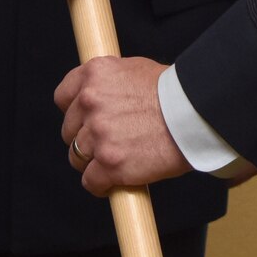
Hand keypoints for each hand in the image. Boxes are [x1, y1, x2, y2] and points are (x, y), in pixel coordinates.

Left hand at [56, 56, 191, 195]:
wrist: (193, 113)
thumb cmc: (172, 92)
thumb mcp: (133, 70)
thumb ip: (110, 84)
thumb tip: (102, 97)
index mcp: (93, 74)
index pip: (63, 98)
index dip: (74, 113)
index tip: (84, 121)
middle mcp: (90, 101)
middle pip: (69, 131)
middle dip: (85, 139)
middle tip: (106, 144)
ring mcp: (98, 134)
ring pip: (77, 157)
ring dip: (93, 163)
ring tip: (113, 163)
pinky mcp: (109, 163)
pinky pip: (91, 182)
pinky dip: (101, 186)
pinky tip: (113, 183)